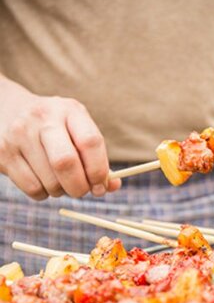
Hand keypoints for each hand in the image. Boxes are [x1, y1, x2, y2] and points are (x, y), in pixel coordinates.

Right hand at [0, 77, 120, 199]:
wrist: (8, 109)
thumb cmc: (55, 127)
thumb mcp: (78, 130)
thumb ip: (98, 158)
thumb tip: (112, 187)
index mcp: (70, 110)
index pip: (90, 142)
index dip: (99, 170)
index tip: (101, 185)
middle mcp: (43, 119)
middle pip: (66, 163)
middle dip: (80, 187)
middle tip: (83, 191)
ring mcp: (19, 135)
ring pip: (50, 181)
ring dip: (62, 191)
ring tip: (60, 181)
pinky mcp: (2, 153)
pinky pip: (33, 189)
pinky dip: (44, 194)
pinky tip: (43, 180)